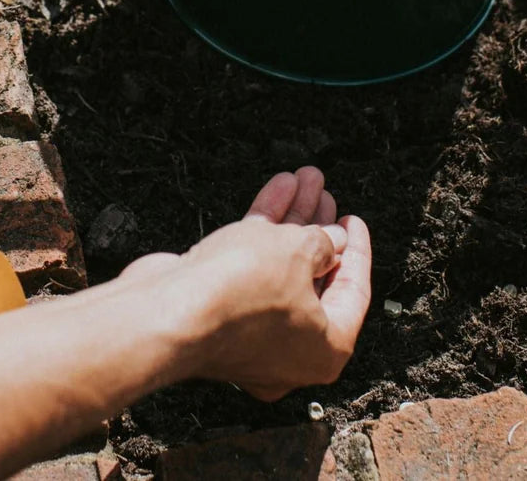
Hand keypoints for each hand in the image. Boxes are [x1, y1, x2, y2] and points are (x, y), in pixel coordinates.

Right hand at [177, 166, 371, 399]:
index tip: (354, 220)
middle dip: (318, 226)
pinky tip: (276, 187)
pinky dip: (263, 230)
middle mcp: (291, 349)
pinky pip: (251, 267)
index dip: (358, 250)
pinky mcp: (221, 312)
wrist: (168, 311)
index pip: (353, 292)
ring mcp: (252, 332)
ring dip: (291, 220)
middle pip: (314, 277)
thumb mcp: (297, 253)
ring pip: (280, 268)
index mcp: (324, 349)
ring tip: (302, 178)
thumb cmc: (240, 292)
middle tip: (324, 193)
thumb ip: (320, 242)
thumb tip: (330, 241)